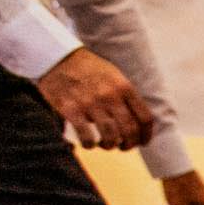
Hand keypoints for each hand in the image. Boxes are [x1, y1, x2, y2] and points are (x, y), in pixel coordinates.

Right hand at [34, 48, 154, 150]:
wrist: (57, 57)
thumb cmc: (89, 69)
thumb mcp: (114, 76)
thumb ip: (126, 96)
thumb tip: (138, 122)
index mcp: (124, 87)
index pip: (145, 118)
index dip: (146, 135)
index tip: (142, 142)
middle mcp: (110, 96)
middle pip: (130, 130)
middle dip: (130, 144)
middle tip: (124, 147)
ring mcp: (90, 103)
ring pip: (110, 136)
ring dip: (110, 145)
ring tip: (107, 145)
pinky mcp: (70, 109)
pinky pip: (86, 135)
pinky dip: (90, 144)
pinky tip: (89, 144)